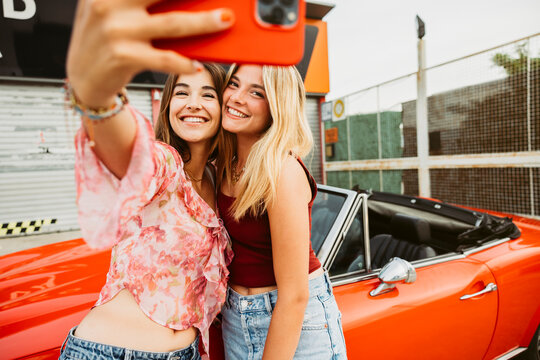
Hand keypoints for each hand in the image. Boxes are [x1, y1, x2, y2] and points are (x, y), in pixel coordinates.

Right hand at [66, 0, 233, 107]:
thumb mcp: (114, 11)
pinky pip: (164, 59)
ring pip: (172, 24)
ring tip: (225, 20)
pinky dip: (184, 63)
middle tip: (224, 0)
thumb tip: (191, 3)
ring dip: (204, 22)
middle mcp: (108, 4)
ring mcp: (116, 30)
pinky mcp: (123, 57)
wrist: (83, 78)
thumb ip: (140, 2)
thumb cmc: (107, 40)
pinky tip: (197, 64)